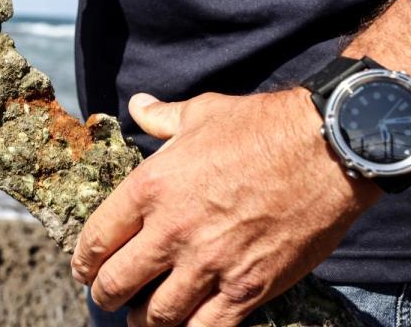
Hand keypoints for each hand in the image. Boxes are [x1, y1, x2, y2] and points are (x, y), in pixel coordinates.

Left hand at [70, 89, 381, 326]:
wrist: (327, 150)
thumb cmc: (262, 127)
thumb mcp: (201, 112)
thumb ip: (161, 118)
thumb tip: (138, 106)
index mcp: (151, 186)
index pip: (97, 238)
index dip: (83, 261)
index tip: (83, 269)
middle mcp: (172, 230)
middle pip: (117, 283)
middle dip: (105, 296)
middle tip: (106, 298)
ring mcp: (210, 263)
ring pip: (157, 315)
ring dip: (143, 321)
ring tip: (142, 319)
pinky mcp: (248, 288)